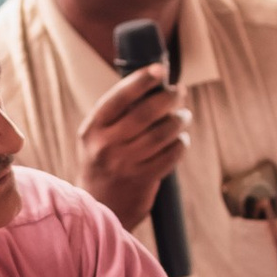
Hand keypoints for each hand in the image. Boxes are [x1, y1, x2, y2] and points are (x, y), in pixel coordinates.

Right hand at [76, 61, 191, 227]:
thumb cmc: (103, 163)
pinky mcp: (142, 180)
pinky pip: (170, 155)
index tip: (160, 69)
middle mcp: (105, 145)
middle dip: (169, 98)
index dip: (142, 80)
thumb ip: (118, 115)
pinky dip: (180, 144)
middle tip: (180, 92)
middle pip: (146, 113)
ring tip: (184, 116)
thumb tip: (155, 85)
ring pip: (162, 133)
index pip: (119, 97)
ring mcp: (124, 164)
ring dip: (179, 120)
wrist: (98, 206)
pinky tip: (181, 140)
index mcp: (92, 129)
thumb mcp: (98, 137)